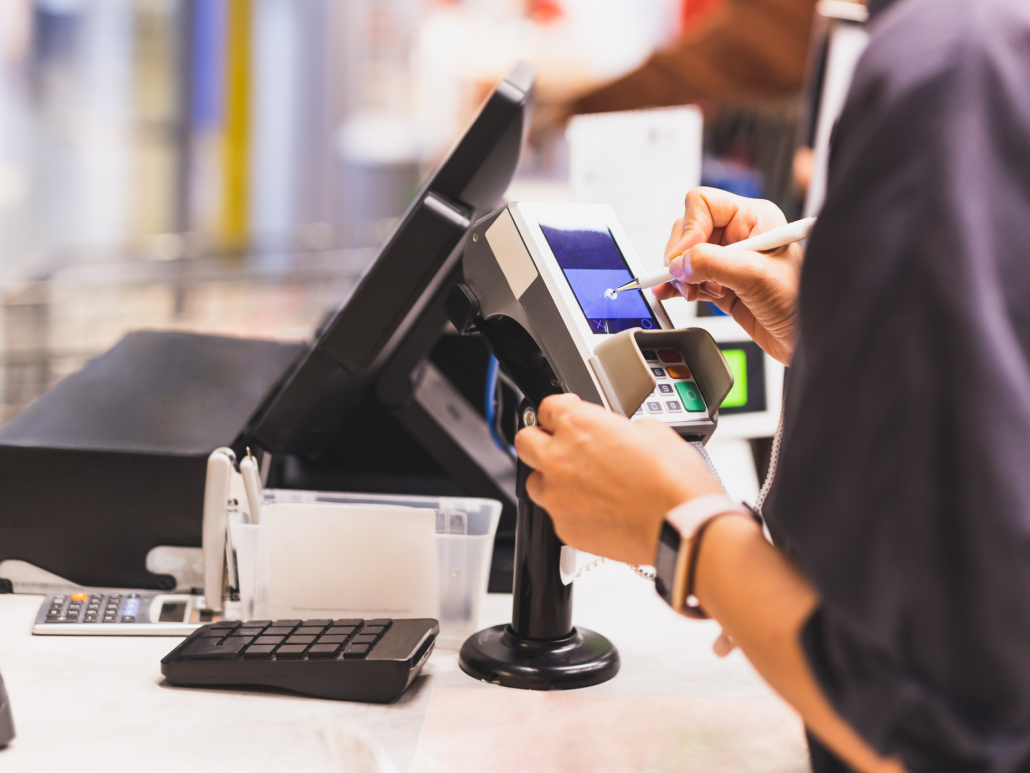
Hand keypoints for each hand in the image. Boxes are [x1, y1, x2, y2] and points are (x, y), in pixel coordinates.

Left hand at [514, 394, 722, 565]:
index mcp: (579, 425)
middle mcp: (559, 458)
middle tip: (559, 445)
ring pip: (534, 481)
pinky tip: (595, 510)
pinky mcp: (564, 528)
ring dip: (550, 478)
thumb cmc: (672, 481)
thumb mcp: (654, 431)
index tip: (567, 414)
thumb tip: (623, 434)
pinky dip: (569, 510)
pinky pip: (555, 514)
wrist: (680, 525)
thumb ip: (624, 428)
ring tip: (578, 483)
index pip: (547, 407)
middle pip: (524, 441)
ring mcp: (557, 496)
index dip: (560, 410)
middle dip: (540, 440)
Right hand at [653, 188, 802, 365]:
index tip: (685, 259)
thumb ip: (713, 263)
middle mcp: (739, 234)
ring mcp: (728, 260)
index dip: (689, 230)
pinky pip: (689, 277)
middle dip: (682, 257)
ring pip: (685, 256)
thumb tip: (679, 264)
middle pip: (688, 230)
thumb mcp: (755, 276)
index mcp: (753, 217)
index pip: (702, 205)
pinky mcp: (721, 284)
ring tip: (690, 293)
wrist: (804, 340)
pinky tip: (671, 293)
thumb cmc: (799, 303)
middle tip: (688, 281)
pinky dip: (676, 285)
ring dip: (680, 275)